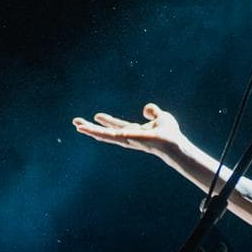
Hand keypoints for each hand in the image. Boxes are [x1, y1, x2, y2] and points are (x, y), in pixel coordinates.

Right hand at [72, 102, 187, 158]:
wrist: (176, 143)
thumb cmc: (170, 134)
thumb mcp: (162, 117)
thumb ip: (153, 112)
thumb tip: (146, 108)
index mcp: (133, 131)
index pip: (116, 126)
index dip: (107, 121)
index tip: (95, 116)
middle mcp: (128, 137)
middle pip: (107, 132)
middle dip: (91, 128)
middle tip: (75, 123)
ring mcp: (128, 139)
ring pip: (107, 136)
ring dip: (92, 132)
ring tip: (78, 127)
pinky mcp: (132, 138)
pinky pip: (117, 136)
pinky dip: (106, 134)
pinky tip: (94, 133)